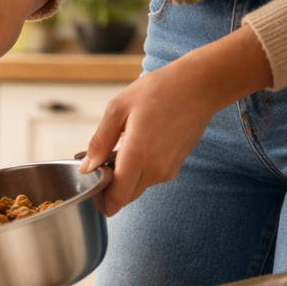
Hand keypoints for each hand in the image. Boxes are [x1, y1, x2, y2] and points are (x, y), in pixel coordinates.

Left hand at [78, 25, 273, 215]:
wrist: (200, 86)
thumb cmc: (160, 91)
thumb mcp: (118, 109)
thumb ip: (99, 142)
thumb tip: (86, 167)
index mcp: (138, 156)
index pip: (116, 198)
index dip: (100, 199)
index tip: (91, 185)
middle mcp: (155, 169)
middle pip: (125, 197)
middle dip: (109, 188)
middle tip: (101, 163)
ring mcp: (168, 170)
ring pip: (137, 187)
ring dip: (124, 177)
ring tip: (121, 148)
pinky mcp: (176, 166)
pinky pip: (150, 177)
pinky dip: (139, 170)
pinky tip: (137, 146)